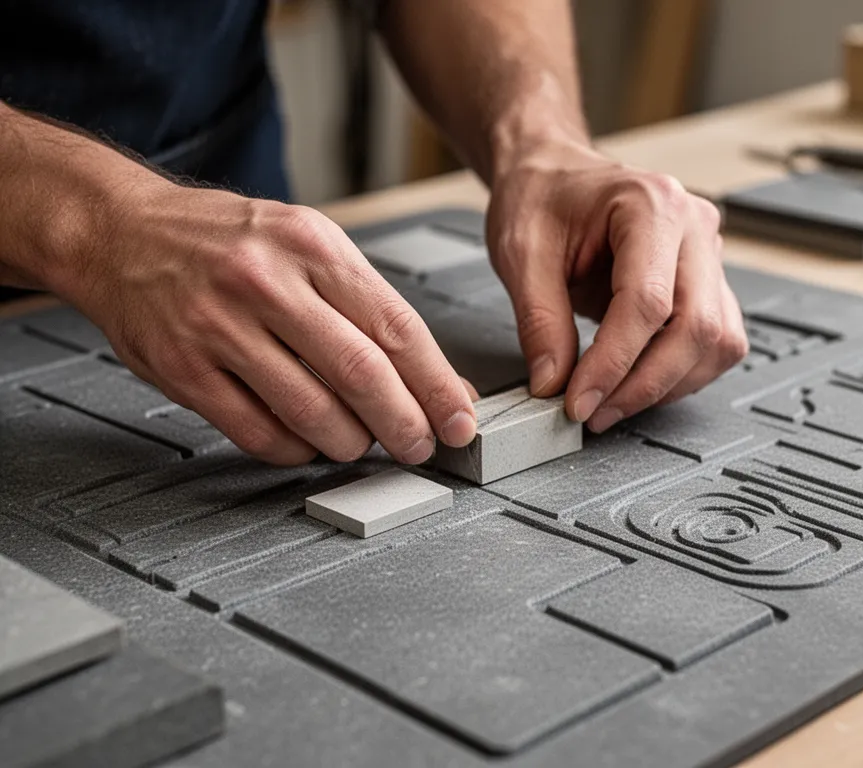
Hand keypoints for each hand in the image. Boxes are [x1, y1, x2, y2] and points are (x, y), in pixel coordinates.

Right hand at [55, 182, 477, 464]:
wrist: (120, 231)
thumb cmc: (225, 241)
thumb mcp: (306, 243)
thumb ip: (368, 307)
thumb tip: (432, 378)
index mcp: (311, 245)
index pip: (396, 327)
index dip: (437, 385)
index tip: (460, 419)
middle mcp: (267, 283)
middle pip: (360, 373)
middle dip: (404, 424)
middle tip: (422, 446)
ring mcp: (220, 327)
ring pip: (311, 411)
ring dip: (351, 442)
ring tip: (364, 443)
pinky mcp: (184, 369)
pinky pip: (257, 433)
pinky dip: (295, 450)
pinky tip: (308, 443)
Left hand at [487, 140, 747, 432]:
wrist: (554, 174)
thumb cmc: (541, 197)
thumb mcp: (520, 252)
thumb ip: (539, 321)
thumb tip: (554, 383)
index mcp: (651, 205)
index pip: (649, 303)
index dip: (614, 363)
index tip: (578, 400)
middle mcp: (693, 227)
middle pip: (697, 328)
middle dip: (644, 384)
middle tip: (594, 411)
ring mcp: (708, 255)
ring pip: (716, 342)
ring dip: (666, 385)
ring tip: (610, 401)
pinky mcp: (708, 283)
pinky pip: (714, 342)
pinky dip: (678, 374)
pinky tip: (634, 381)